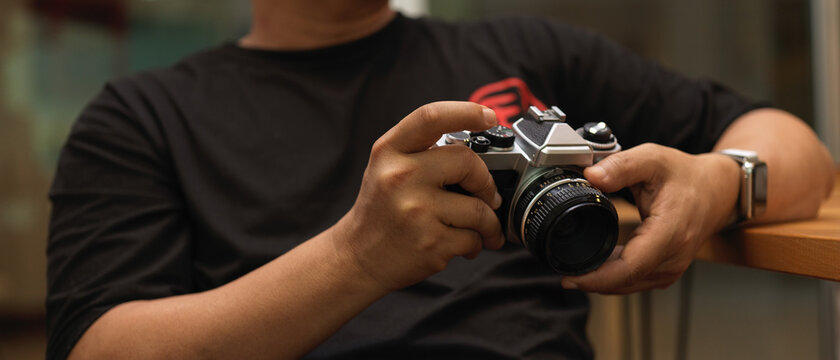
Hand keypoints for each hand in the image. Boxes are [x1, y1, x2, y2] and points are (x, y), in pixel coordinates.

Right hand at [331, 101, 505, 292]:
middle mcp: (400, 177)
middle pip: (467, 161)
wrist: (357, 258)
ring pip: (479, 208)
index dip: (466, 111)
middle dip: (485, 181)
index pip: (431, 117)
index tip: (489, 116)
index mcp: (390, 152)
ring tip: (481, 228)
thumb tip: (479, 145)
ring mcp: (416, 211)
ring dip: (488, 222)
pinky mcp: (430, 243)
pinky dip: (476, 244)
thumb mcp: (386, 167)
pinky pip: (473, 238)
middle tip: (487, 195)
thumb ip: (423, 151)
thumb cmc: (381, 210)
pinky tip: (463, 245)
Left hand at [561, 143, 739, 293]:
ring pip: (630, 285)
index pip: (631, 266)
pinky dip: (614, 279)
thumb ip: (621, 166)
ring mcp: (672, 267)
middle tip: (560, 271)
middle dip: (591, 281)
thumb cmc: (686, 176)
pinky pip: (636, 282)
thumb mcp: (653, 159)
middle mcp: (674, 256)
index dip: (597, 277)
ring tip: (573, 269)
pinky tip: (595, 269)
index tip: (570, 277)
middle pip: (626, 281)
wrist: (717, 190)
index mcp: (670, 231)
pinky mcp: (667, 270)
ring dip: (601, 282)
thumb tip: (591, 176)